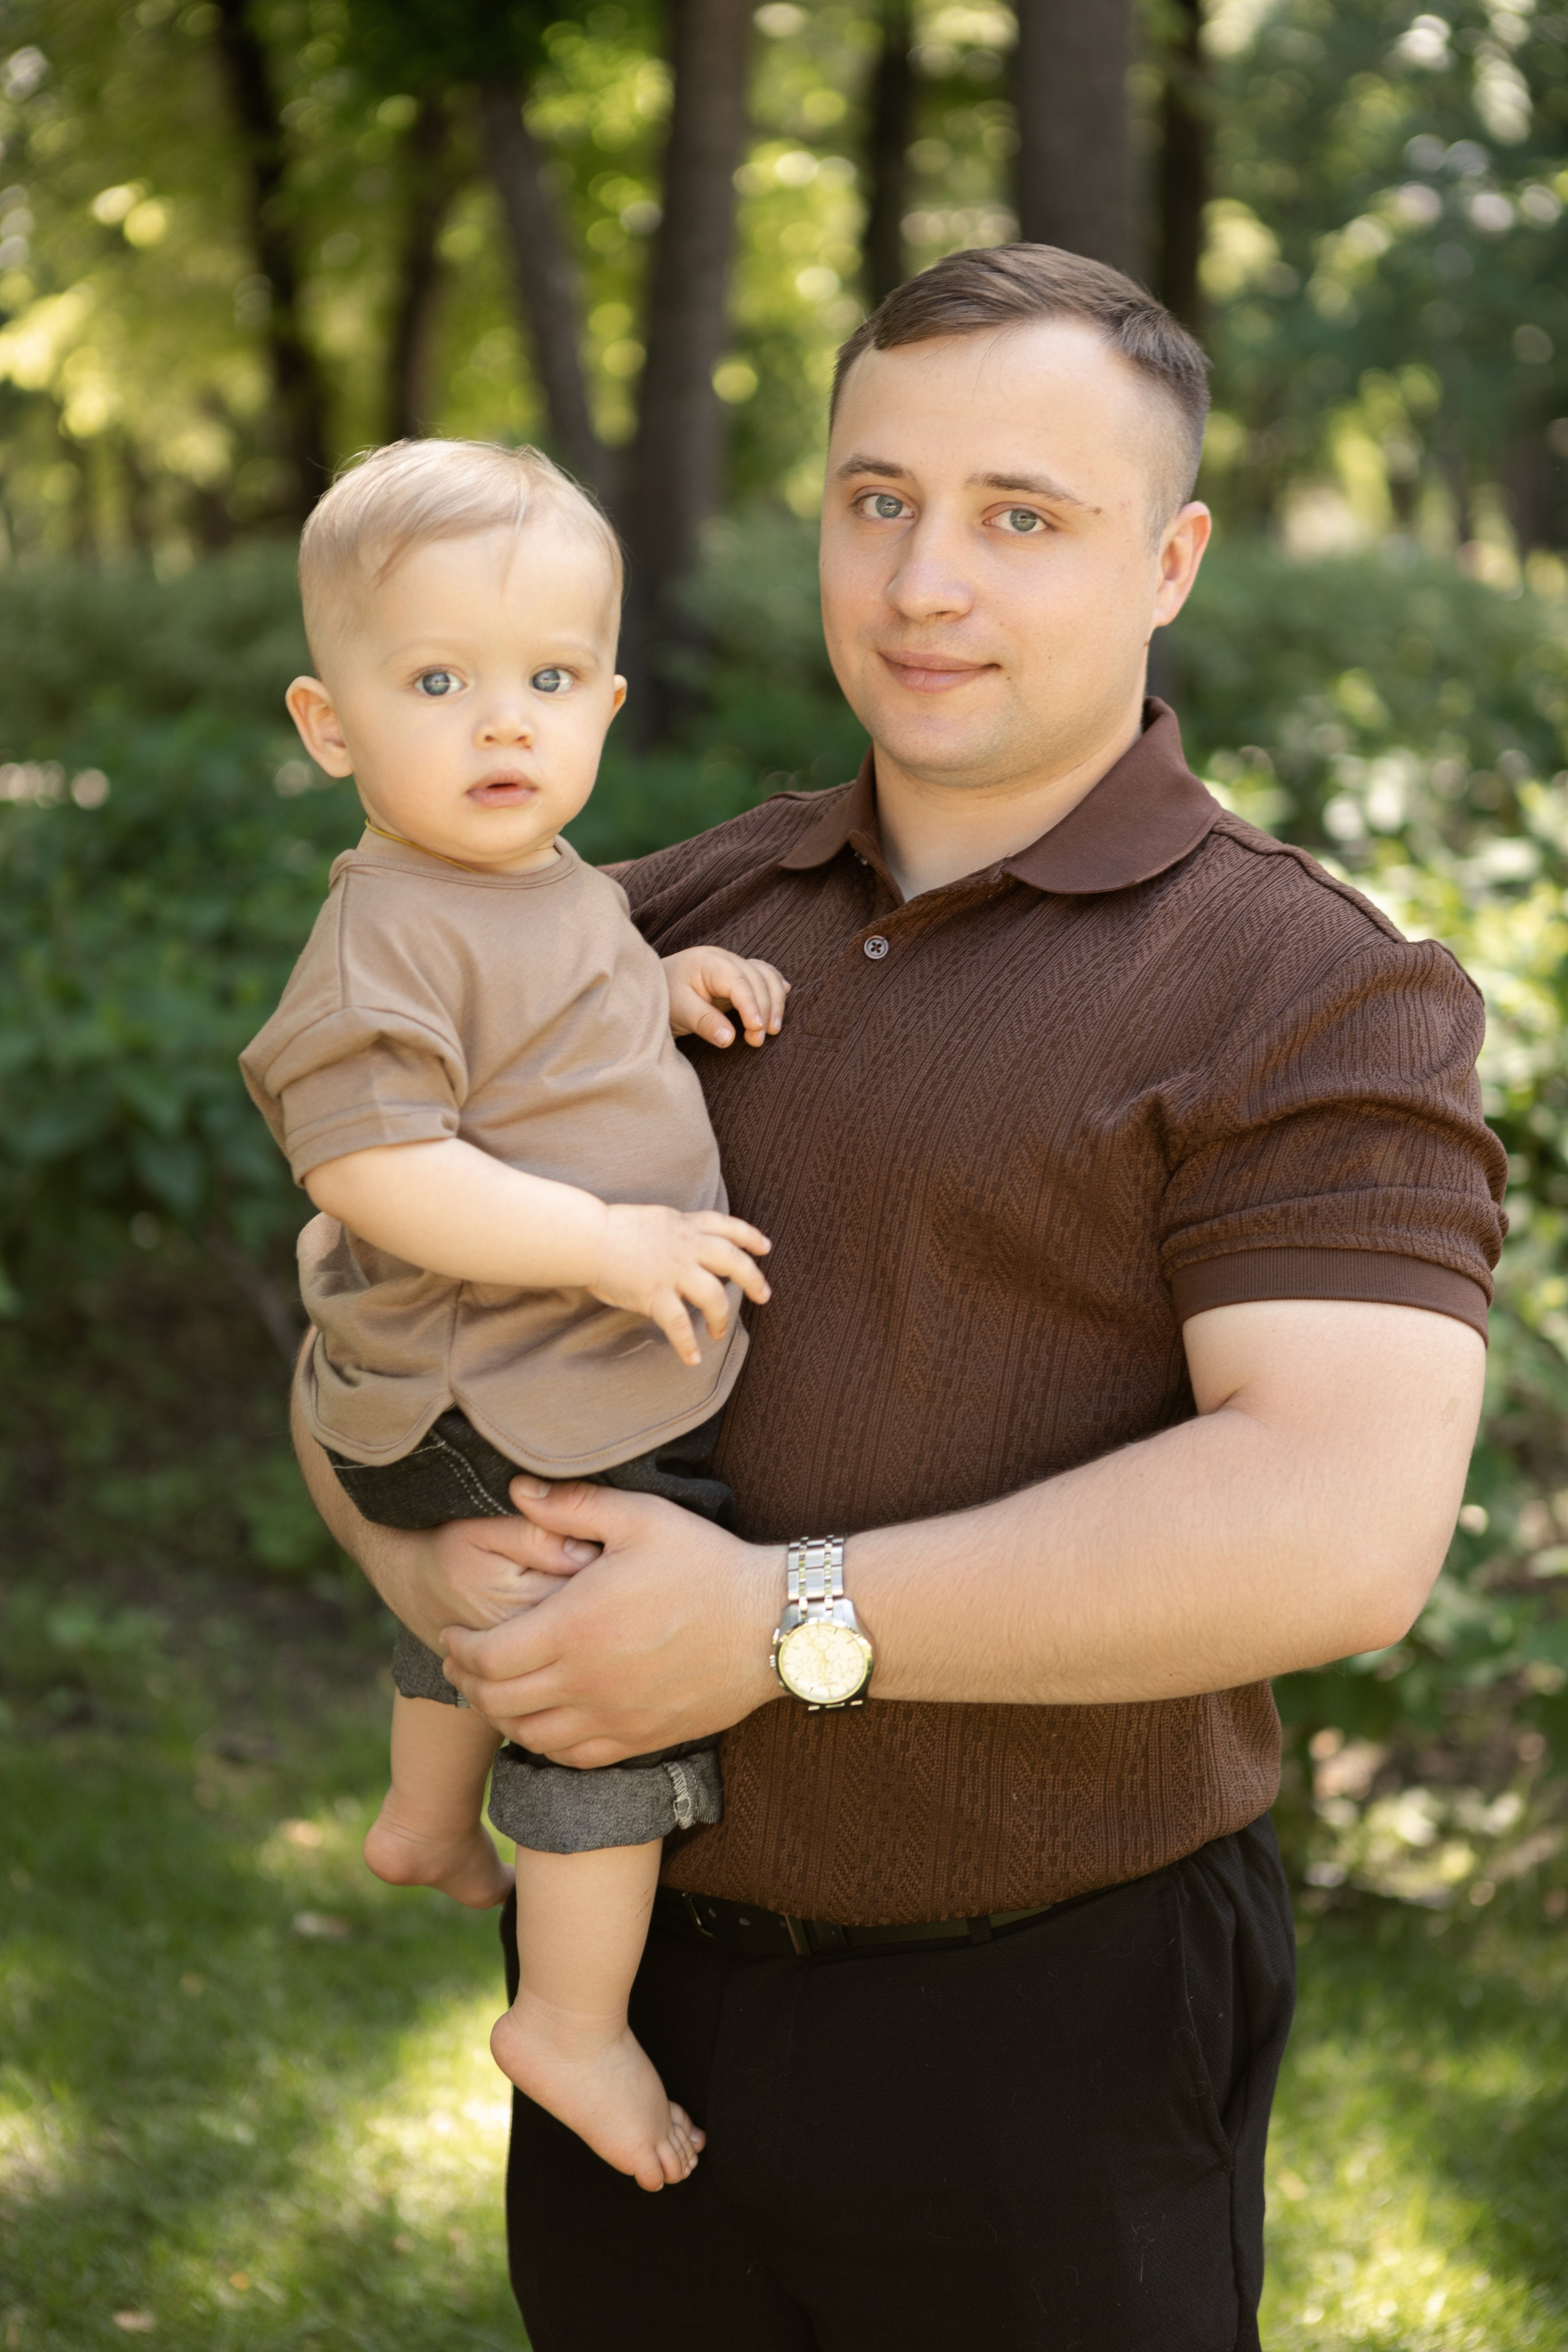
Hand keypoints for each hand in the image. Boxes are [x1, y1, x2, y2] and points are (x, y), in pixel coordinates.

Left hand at [440, 1481, 781, 1761]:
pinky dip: (543, 1743)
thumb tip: (517, 1490)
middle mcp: (585, 1682)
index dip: (458, 1646)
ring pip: (528, 1735)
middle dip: (467, 1681)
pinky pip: (571, 1756)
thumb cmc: (708, 1566)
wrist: (772, 1626)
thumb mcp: (642, 1517)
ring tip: (494, 1691)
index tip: (451, 1632)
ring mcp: (612, 1717)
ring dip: (500, 1715)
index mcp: (575, 1627)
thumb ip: (574, 1504)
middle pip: (497, 1700)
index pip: (487, 1655)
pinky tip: (543, 1722)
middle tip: (460, 1661)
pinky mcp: (639, 1739)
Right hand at [588, 1203, 770, 1366]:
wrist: (585, 1238)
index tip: (764, 1248)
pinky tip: (693, 1358)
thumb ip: (675, 1231)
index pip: (726, 1226)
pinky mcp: (655, 1293)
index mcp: (684, 1225)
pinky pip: (679, 1324)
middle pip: (732, 1260)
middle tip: (764, 1295)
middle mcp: (685, 1246)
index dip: (749, 1236)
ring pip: (714, 1295)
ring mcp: (672, 1270)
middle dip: (753, 1279)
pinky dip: (687, 1344)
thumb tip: (688, 1245)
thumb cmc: (611, 1230)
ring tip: (720, 1332)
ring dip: (722, 1317)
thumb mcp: (654, 1220)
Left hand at [663, 946, 789, 1048]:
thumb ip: (704, 1022)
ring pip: (766, 976)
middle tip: (758, 1041)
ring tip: (773, 1029)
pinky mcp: (738, 976)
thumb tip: (729, 1038)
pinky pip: (764, 976)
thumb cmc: (664, 997)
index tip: (756, 1029)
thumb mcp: (678, 1010)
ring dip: (775, 1001)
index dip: (751, 1005)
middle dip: (764, 1010)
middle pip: (757, 979)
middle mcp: (725, 959)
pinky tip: (785, 996)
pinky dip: (775, 987)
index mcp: (708, 962)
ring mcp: (734, 965)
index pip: (738, 981)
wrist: (653, 989)